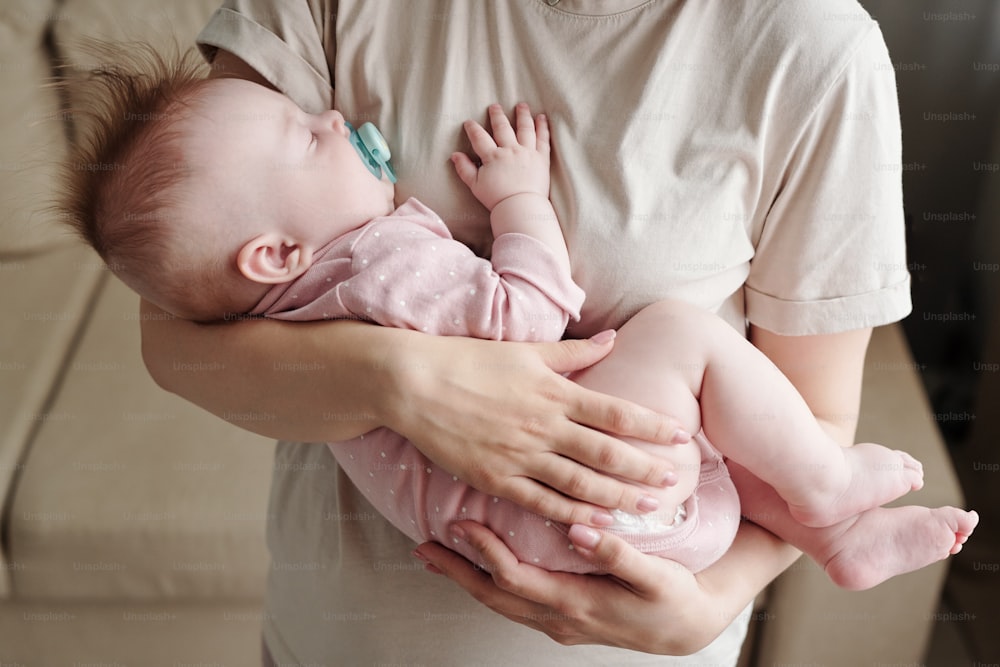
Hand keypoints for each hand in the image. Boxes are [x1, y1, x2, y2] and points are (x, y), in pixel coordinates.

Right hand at [378, 330, 688, 526]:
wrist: (413, 384)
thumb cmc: (470, 360)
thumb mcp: (526, 350)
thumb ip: (574, 352)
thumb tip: (613, 337)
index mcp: (553, 392)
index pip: (614, 411)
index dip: (650, 426)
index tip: (680, 436)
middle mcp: (542, 426)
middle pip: (605, 453)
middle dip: (644, 470)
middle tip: (675, 482)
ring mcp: (519, 455)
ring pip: (579, 483)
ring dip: (617, 497)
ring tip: (647, 509)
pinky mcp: (495, 479)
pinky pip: (541, 502)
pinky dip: (571, 514)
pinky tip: (595, 524)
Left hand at [413, 520, 732, 654]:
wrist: (688, 629)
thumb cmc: (673, 598)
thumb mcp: (656, 577)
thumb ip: (620, 555)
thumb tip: (583, 531)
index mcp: (575, 604)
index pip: (514, 578)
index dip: (484, 551)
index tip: (459, 523)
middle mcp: (558, 618)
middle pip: (494, 595)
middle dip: (456, 572)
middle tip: (423, 547)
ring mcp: (558, 622)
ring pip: (500, 601)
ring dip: (468, 579)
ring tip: (439, 557)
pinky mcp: (562, 616)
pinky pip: (515, 600)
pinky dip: (490, 583)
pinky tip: (481, 567)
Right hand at [452, 102, 549, 210]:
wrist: (520, 207)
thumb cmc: (497, 199)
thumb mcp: (475, 185)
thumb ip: (464, 169)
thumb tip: (454, 155)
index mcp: (493, 156)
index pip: (480, 138)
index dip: (473, 129)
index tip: (469, 122)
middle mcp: (510, 150)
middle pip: (502, 127)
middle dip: (497, 116)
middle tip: (495, 106)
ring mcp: (527, 152)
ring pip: (525, 128)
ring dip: (522, 115)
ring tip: (521, 105)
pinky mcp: (541, 158)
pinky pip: (543, 138)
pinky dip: (542, 127)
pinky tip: (541, 118)